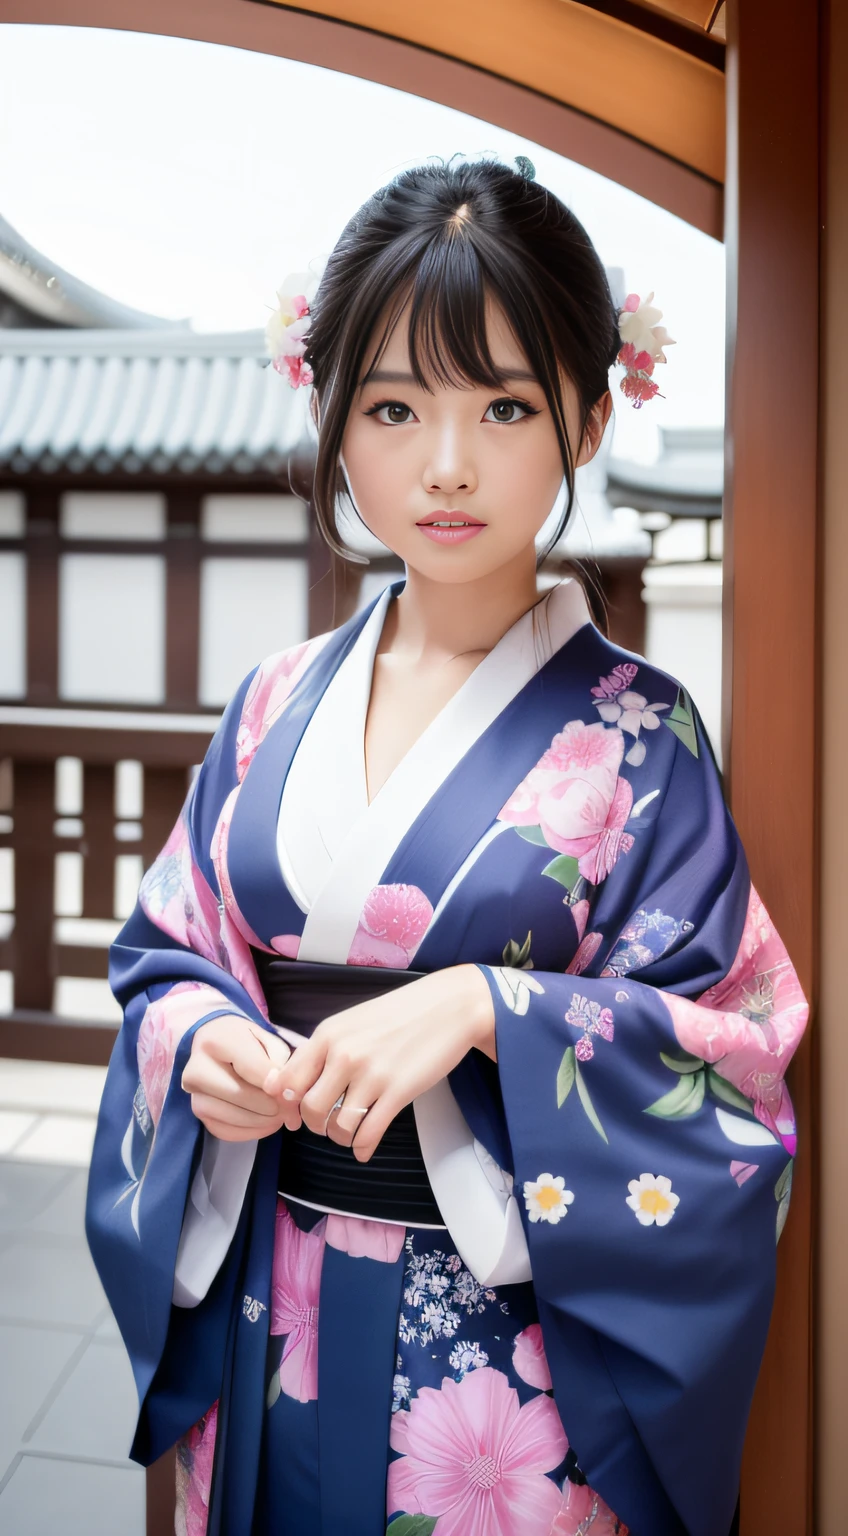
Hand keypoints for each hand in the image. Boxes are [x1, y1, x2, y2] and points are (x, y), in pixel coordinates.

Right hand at [181, 1014, 293, 1142]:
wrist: (216, 1046)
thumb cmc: (247, 1042)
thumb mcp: (267, 1039)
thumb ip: (280, 1062)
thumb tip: (284, 1096)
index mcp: (216, 1040)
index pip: (251, 1067)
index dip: (276, 1083)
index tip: (292, 1091)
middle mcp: (196, 1068)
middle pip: (239, 1094)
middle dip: (271, 1106)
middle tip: (291, 1110)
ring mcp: (193, 1093)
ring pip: (231, 1116)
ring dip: (262, 1121)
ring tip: (281, 1116)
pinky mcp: (197, 1113)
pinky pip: (225, 1131)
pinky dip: (250, 1131)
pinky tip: (265, 1123)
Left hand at [268, 964, 495, 1162]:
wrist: (448, 1007)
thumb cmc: (399, 1014)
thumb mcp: (352, 1021)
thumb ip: (322, 1049)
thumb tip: (291, 1084)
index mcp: (327, 1034)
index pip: (288, 1081)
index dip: (286, 1106)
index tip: (295, 1116)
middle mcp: (344, 1054)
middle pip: (310, 1109)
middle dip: (314, 1125)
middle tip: (326, 1124)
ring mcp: (372, 1074)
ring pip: (338, 1126)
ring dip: (339, 1138)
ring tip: (348, 1134)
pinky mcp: (398, 1092)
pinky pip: (369, 1133)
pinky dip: (362, 1148)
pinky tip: (364, 1149)